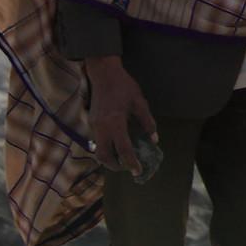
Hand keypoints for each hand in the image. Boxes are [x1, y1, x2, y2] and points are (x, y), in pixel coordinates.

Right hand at [82, 56, 157, 177]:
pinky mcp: (92, 123)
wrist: (103, 74)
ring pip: (98, 151)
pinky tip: (116, 146)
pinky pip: (97, 142)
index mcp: (115, 122)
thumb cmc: (124, 86)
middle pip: (105, 156)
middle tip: (129, 167)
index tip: (138, 171)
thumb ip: (147, 122)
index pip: (123, 149)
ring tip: (123, 160)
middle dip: (116, 166)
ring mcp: (94, 126)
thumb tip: (154, 140)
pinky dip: (106, 149)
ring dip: (109, 159)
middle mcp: (102, 127)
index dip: (131, 162)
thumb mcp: (140, 102)